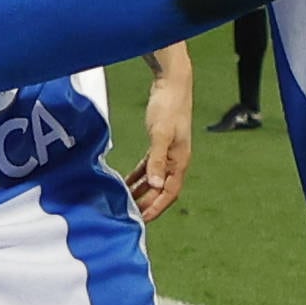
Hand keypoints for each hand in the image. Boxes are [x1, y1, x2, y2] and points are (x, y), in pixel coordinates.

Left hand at [130, 44, 196, 220]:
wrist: (172, 84)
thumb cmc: (168, 107)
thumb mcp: (160, 134)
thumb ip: (156, 160)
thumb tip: (156, 185)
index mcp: (179, 161)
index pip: (169, 193)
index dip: (156, 208)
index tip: (142, 220)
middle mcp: (176, 160)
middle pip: (161, 190)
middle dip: (147, 203)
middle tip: (130, 216)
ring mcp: (168, 152)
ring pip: (154, 179)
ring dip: (141, 191)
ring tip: (126, 203)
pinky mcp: (160, 144)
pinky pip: (149, 166)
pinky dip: (139, 176)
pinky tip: (127, 181)